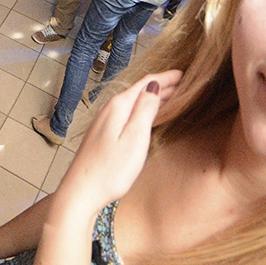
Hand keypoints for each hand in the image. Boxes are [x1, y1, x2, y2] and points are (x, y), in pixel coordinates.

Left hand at [56, 70, 181, 211]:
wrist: (81, 192)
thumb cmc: (110, 170)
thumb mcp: (135, 138)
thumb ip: (145, 110)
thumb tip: (154, 85)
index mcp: (118, 107)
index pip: (145, 84)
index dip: (166, 77)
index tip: (184, 72)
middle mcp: (108, 110)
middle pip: (138, 91)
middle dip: (161, 85)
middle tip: (183, 82)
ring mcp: (103, 122)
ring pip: (132, 102)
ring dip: (151, 97)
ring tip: (171, 95)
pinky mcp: (102, 135)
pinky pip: (126, 113)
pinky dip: (141, 109)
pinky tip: (147, 115)